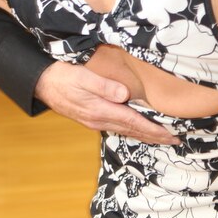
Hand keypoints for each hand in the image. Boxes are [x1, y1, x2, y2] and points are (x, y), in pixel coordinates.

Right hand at [35, 61, 177, 144]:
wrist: (42, 83)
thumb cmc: (64, 77)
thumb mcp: (83, 77)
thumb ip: (104, 86)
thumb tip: (124, 95)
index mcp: (100, 110)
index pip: (134, 122)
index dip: (154, 129)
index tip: (170, 134)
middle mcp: (99, 120)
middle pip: (133, 131)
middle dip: (155, 136)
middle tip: (175, 140)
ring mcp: (95, 121)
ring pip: (126, 131)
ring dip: (145, 135)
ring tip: (163, 138)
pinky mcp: (92, 119)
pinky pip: (118, 128)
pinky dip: (133, 131)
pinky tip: (139, 131)